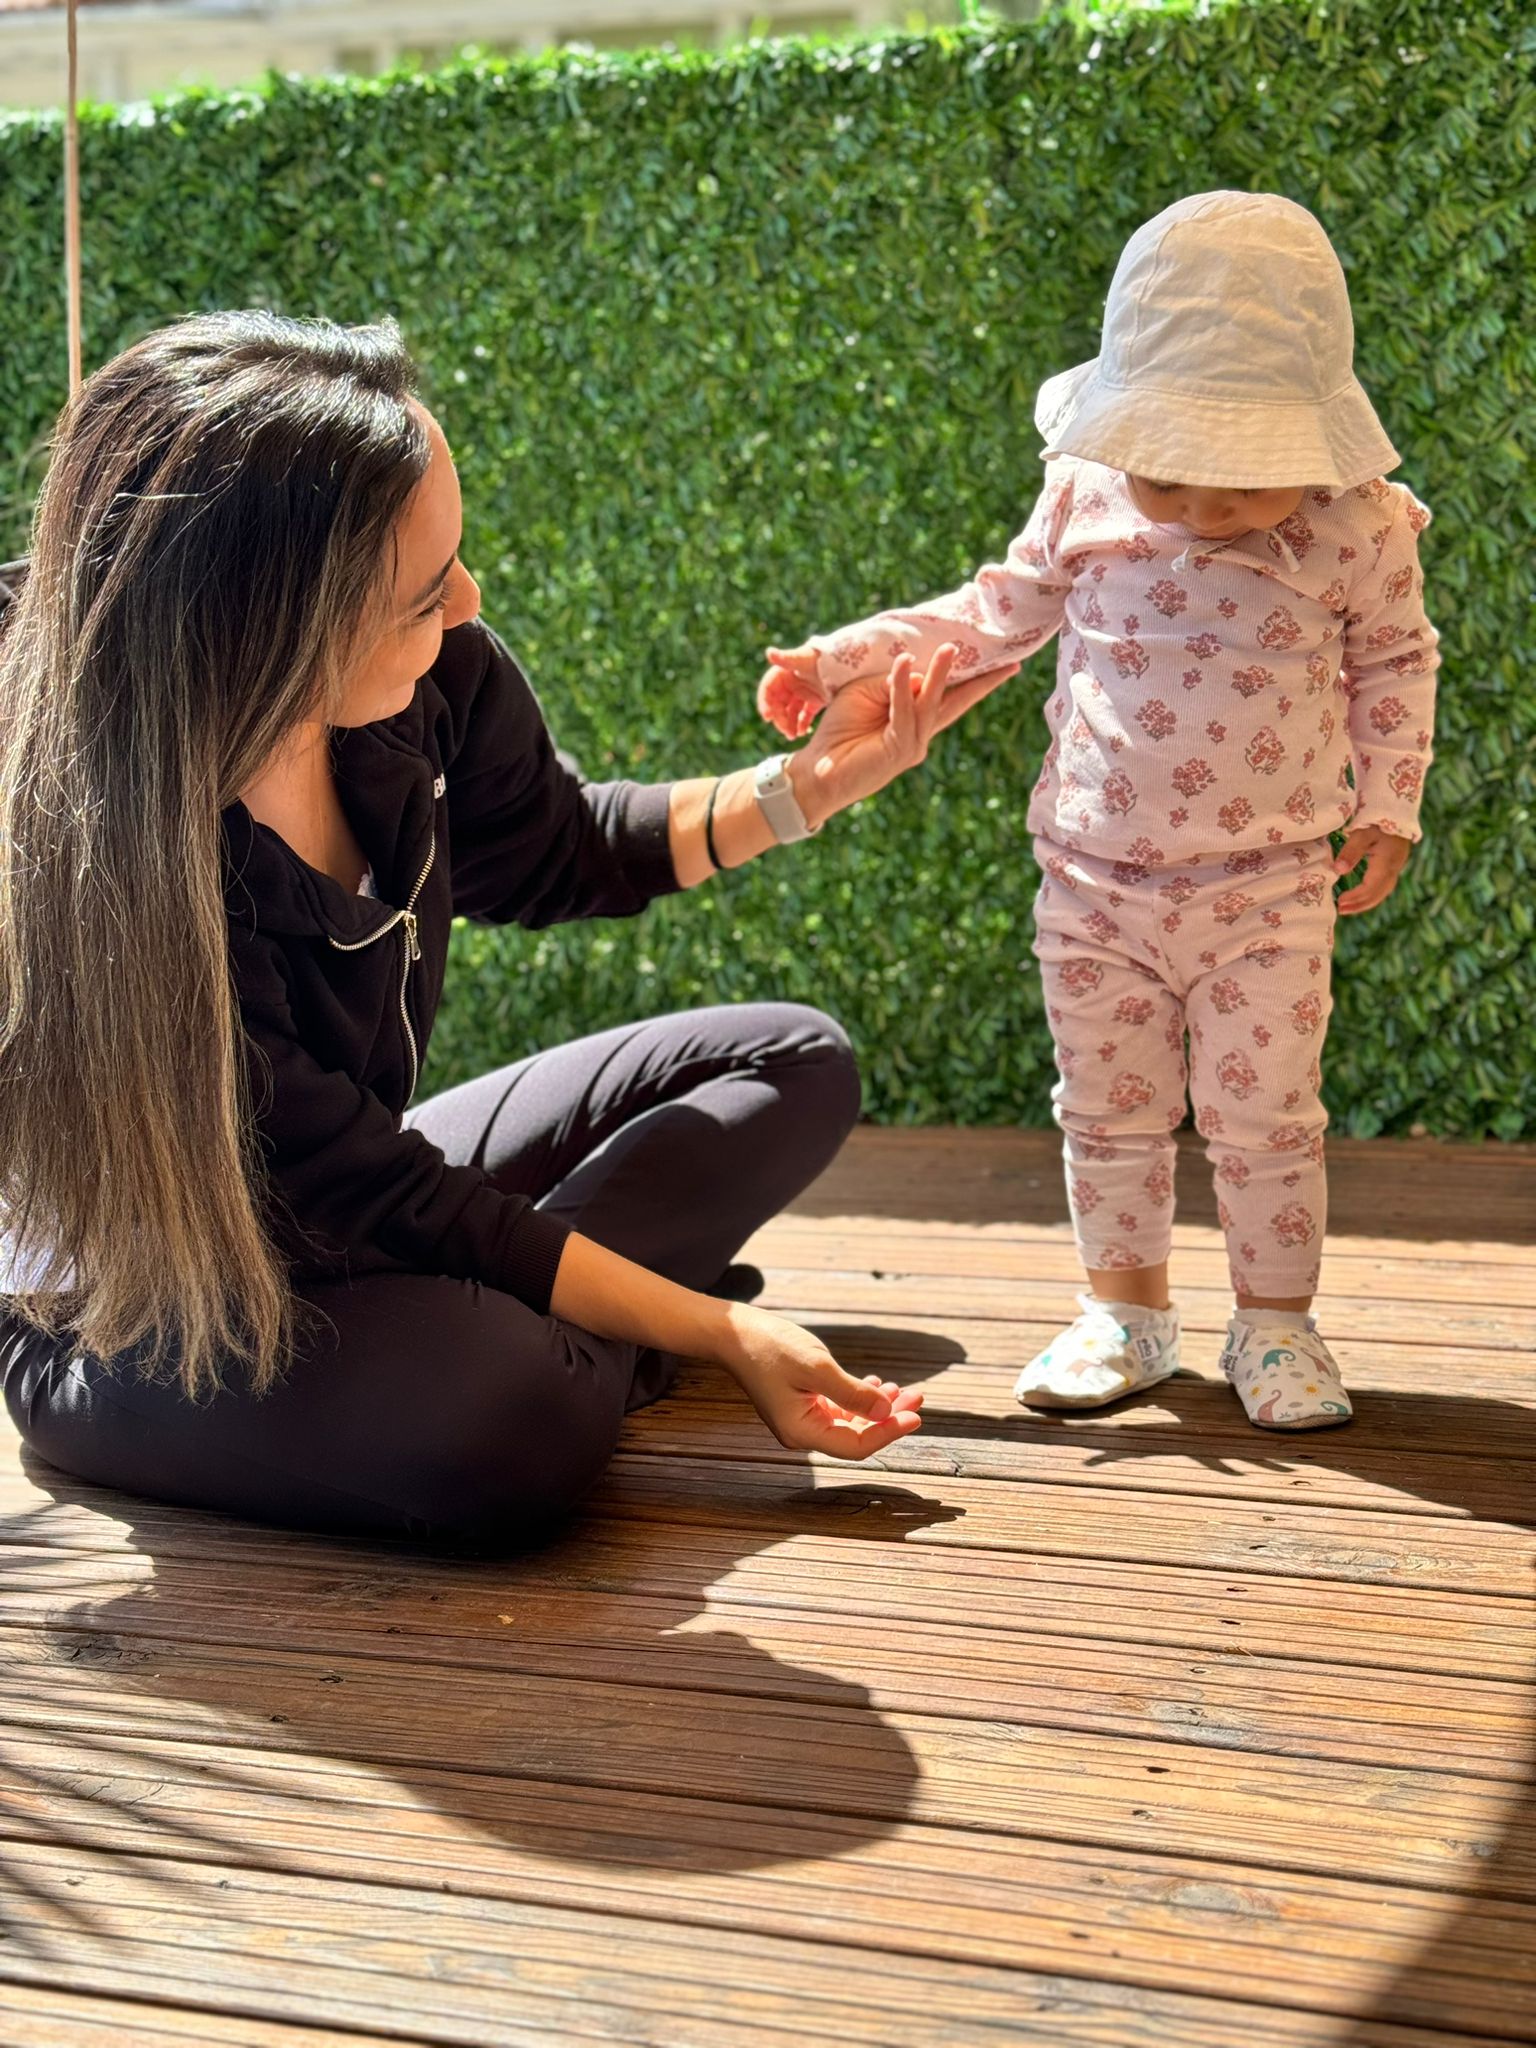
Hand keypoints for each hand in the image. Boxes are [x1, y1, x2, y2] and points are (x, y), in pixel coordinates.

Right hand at [717, 1302, 923, 1460]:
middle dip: (889, 1417)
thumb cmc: (769, 1346)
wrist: (732, 1333)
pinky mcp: (799, 1404)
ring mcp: (799, 1419)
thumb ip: (852, 1393)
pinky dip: (858, 1399)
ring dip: (877, 1406)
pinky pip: (837, 1409)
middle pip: (856, 1435)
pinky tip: (873, 1383)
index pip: (856, 1445)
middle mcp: (801, 1433)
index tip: (916, 1415)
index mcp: (801, 1432)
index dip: (889, 1432)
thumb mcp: (816, 1367)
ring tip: (902, 1388)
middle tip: (918, 1397)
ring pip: (850, 1421)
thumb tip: (888, 1411)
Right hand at [759, 648, 826, 739]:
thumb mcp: (803, 659)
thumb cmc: (821, 657)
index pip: (768, 691)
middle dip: (779, 719)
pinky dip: (802, 725)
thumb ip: (786, 658)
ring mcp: (801, 694)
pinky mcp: (813, 702)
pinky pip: (803, 716)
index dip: (765, 703)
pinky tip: (803, 733)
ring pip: (789, 713)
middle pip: (777, 705)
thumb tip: (768, 652)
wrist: (845, 662)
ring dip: (788, 725)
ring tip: (793, 736)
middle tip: (785, 731)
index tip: (767, 717)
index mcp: (783, 674)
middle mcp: (790, 685)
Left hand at [786, 643, 1019, 828]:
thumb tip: (917, 674)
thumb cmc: (840, 729)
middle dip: (984, 683)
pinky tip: (905, 664)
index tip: (1004, 663)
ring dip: (941, 674)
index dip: (974, 680)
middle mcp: (921, 734)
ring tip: (950, 648)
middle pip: (958, 703)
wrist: (818, 770)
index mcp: (915, 720)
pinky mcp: (900, 750)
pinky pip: (903, 712)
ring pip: (932, 704)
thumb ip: (892, 682)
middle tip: (1011, 664)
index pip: (950, 696)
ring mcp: (914, 744)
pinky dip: (903, 687)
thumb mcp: (866, 692)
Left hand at [1334, 825, 1412, 914]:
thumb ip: (1351, 852)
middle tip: (1341, 911)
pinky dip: (1372, 893)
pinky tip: (1360, 894)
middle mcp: (1394, 867)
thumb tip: (1338, 871)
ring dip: (1366, 901)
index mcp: (1387, 862)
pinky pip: (1384, 884)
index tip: (1339, 902)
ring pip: (1383, 890)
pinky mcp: (1394, 863)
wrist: (1396, 808)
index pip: (1370, 887)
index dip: (1355, 897)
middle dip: (1360, 904)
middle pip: (1378, 893)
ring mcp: (1396, 865)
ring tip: (1348, 907)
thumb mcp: (1361, 833)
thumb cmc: (1377, 819)